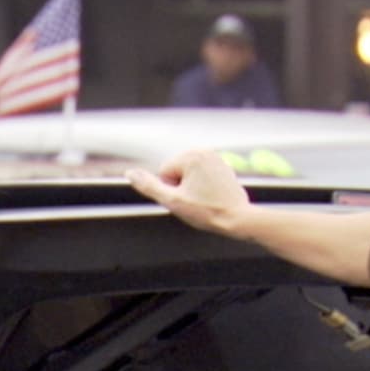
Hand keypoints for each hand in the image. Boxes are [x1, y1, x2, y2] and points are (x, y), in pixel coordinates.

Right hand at [127, 150, 250, 235]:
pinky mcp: (223, 167)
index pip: (164, 172)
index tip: (189, 199)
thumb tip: (130, 174)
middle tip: (197, 201)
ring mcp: (216, 158)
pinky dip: (205, 187)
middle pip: (176, 172)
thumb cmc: (208, 212)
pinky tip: (214, 197)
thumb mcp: (173, 202)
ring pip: (189, 175)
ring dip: (192, 188)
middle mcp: (205, 151)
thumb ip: (149, 186)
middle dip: (182, 187)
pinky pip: (203, 177)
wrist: (239, 219)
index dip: (172, 190)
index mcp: (192, 156)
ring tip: (206, 200)